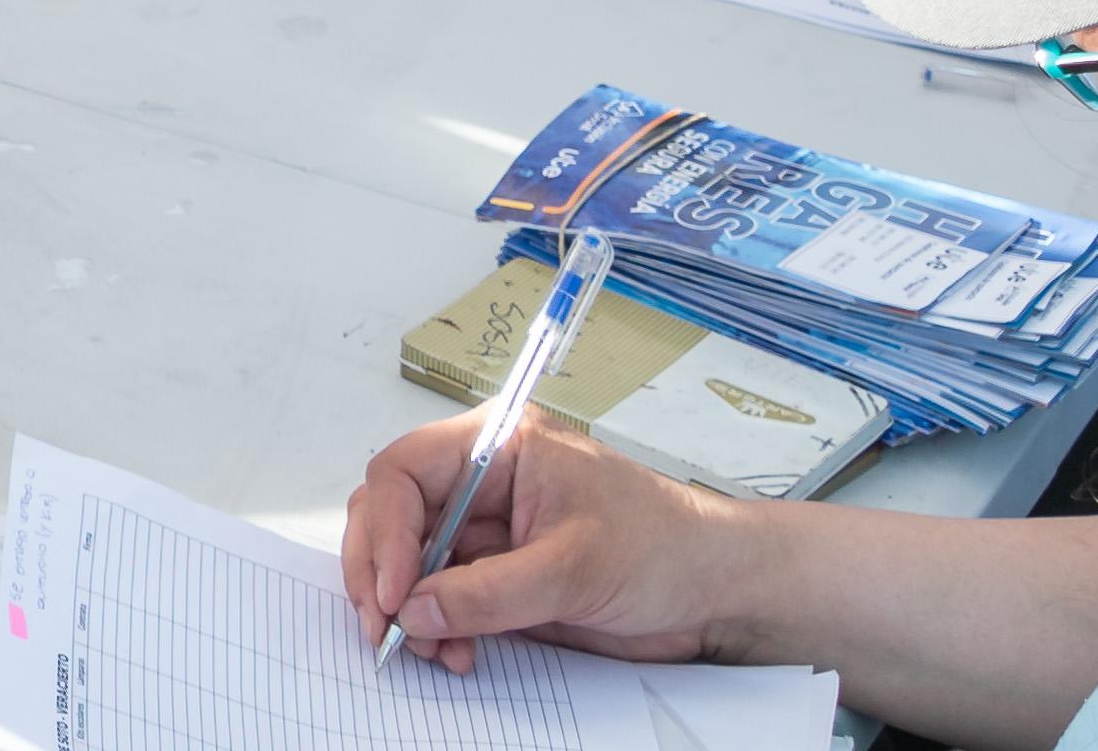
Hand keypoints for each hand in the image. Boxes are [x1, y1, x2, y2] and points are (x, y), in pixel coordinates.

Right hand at [341, 413, 760, 671]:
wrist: (715, 592)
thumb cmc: (664, 549)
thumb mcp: (574, 568)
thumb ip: (488, 592)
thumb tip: (412, 612)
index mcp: (499, 446)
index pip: (406, 472)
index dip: (387, 531)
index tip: (393, 594)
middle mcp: (481, 482)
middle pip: (392, 513)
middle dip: (382, 573)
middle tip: (384, 630)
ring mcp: (486, 531)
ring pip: (410, 562)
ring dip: (408, 610)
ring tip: (431, 651)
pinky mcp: (498, 575)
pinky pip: (442, 598)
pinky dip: (436, 629)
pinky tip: (454, 652)